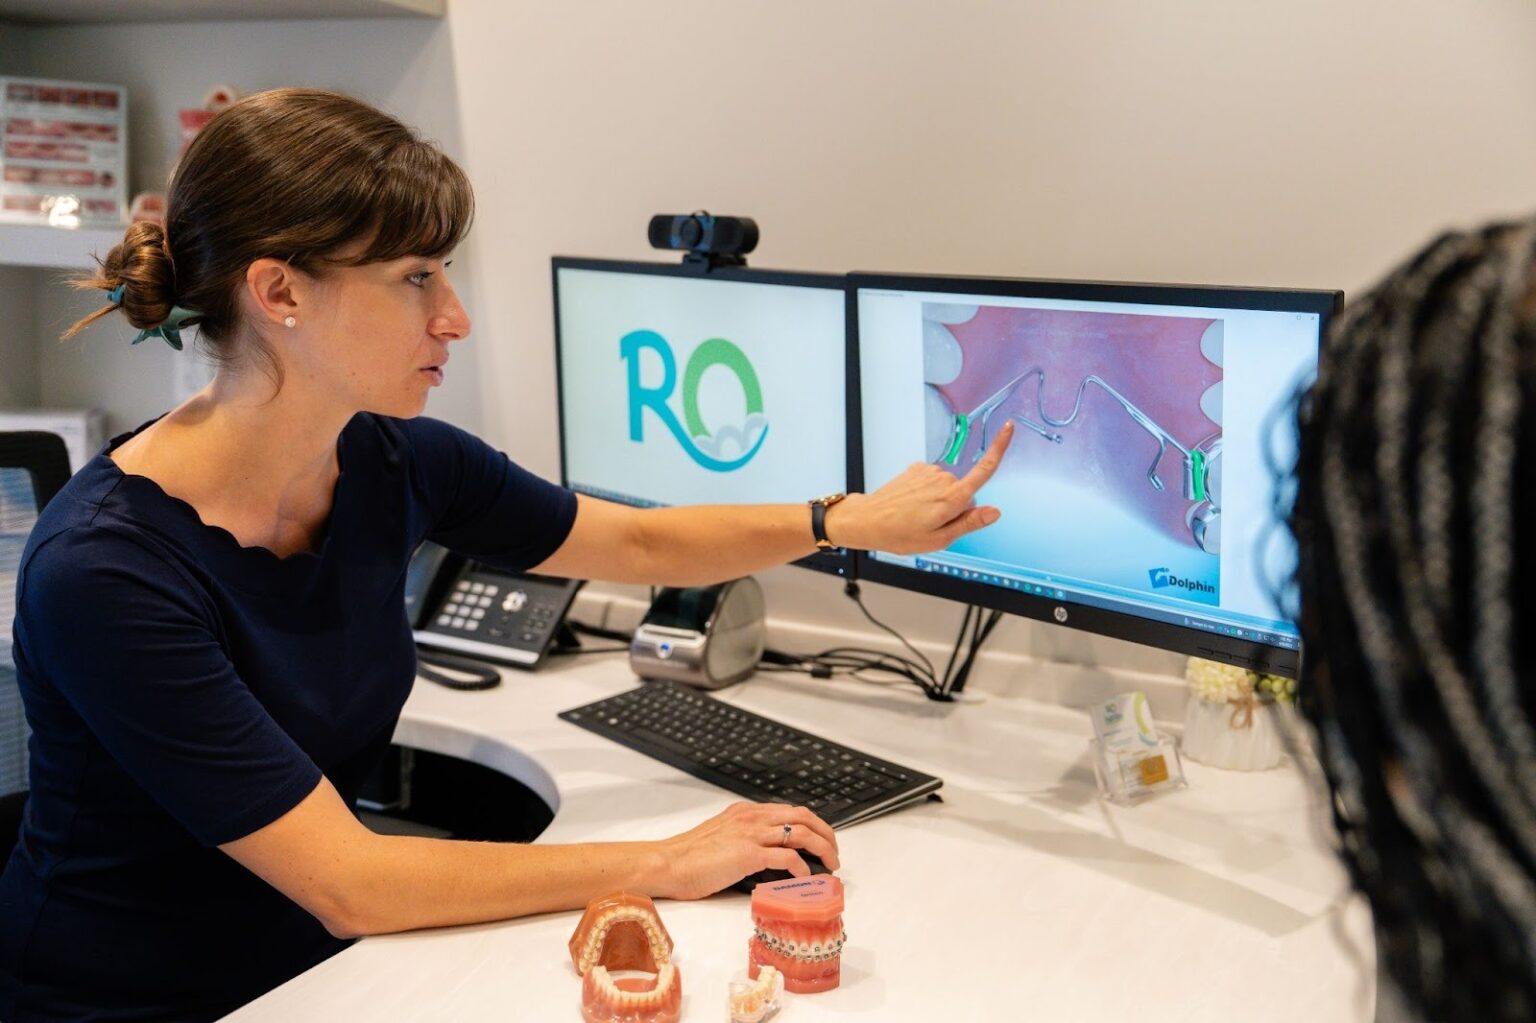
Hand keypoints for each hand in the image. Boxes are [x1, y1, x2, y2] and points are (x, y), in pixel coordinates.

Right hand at [649, 801, 840, 900]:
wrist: (667, 863)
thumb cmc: (688, 857)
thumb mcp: (721, 836)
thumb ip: (743, 837)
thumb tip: (766, 854)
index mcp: (746, 812)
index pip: (791, 810)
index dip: (814, 824)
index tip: (823, 840)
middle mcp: (751, 817)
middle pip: (804, 816)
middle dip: (827, 834)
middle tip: (834, 853)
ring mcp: (750, 833)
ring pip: (801, 833)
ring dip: (823, 849)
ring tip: (830, 865)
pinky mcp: (747, 854)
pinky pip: (786, 856)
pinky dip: (802, 867)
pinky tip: (804, 877)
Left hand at [828, 420, 1013, 554]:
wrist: (868, 520)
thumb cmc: (900, 534)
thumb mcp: (939, 539)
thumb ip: (970, 523)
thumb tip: (994, 511)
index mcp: (952, 498)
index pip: (984, 470)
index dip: (999, 447)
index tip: (1009, 427)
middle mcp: (943, 479)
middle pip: (966, 492)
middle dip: (956, 507)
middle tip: (933, 523)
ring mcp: (929, 472)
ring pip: (949, 487)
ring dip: (940, 501)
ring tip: (919, 516)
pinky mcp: (918, 468)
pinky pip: (934, 482)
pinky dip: (928, 493)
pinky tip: (912, 504)